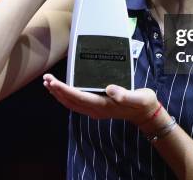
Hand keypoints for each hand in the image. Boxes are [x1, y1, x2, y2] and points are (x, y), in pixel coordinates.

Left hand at [42, 74, 158, 124]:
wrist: (146, 113)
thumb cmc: (143, 103)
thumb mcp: (138, 98)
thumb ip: (125, 95)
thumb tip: (110, 89)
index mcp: (103, 105)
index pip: (79, 97)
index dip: (65, 90)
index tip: (53, 82)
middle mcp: (96, 109)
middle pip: (71, 101)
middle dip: (57, 91)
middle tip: (46, 79)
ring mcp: (96, 110)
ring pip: (72, 104)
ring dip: (59, 94)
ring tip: (48, 84)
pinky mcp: (97, 107)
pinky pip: (77, 103)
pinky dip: (66, 97)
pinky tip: (62, 90)